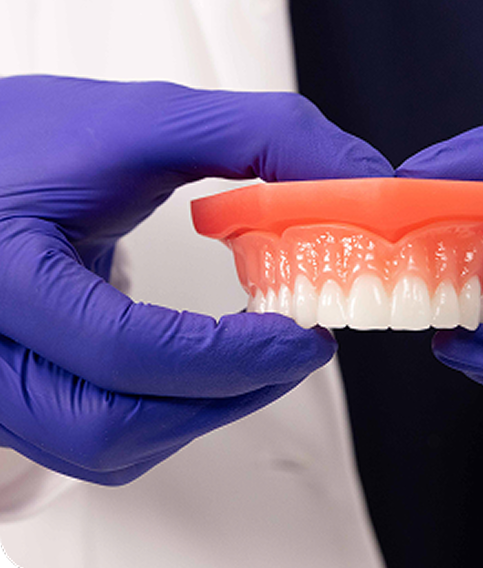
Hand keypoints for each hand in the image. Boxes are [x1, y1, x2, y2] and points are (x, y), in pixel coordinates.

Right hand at [0, 75, 391, 484]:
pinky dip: (169, 414)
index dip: (231, 355)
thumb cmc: (36, 139)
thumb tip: (361, 175)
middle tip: (296, 351)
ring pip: (104, 446)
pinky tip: (207, 369)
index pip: (122, 350)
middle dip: (227, 395)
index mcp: (1, 268)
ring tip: (262, 358)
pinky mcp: (11, 391)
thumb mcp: (147, 121)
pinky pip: (94, 440)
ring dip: (205, 410)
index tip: (305, 334)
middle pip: (110, 425)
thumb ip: (262, 137)